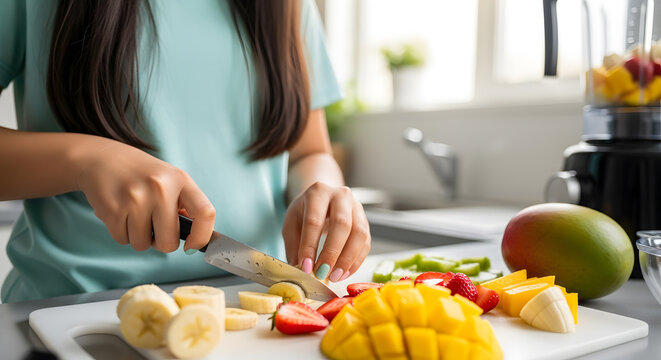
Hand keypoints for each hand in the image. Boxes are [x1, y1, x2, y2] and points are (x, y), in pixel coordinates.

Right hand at [76, 138, 214, 252]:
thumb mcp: (170, 180)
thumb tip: (196, 237)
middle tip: (155, 228)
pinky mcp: (112, 209)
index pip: (205, 213)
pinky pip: (123, 240)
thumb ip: (185, 205)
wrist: (102, 158)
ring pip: (143, 244)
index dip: (202, 237)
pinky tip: (121, 212)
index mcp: (180, 180)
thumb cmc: (142, 175)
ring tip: (134, 214)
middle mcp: (160, 188)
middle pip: (169, 242)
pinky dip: (122, 233)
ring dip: (139, 236)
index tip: (192, 246)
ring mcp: (135, 199)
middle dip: (162, 243)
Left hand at [282, 182, 370, 281]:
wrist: (323, 198)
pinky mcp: (365, 221)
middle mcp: (341, 195)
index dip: (310, 246)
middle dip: (332, 253)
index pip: (314, 221)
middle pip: (341, 224)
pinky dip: (356, 261)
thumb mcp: (291, 223)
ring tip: (335, 276)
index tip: (306, 267)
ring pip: (359, 234)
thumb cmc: (305, 211)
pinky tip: (344, 272)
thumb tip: (300, 269)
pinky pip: (366, 243)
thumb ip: (294, 246)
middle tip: (322, 273)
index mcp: (318, 192)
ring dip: (347, 259)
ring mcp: (357, 207)